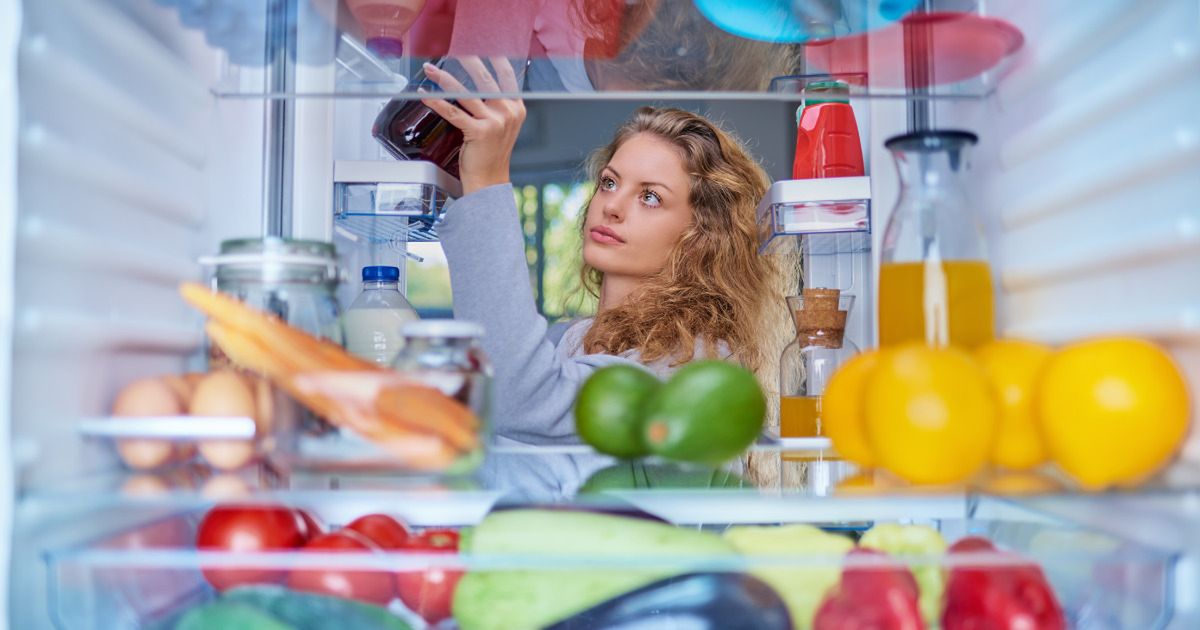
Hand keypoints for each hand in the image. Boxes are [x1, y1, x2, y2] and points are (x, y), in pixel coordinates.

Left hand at [420, 57, 525, 194]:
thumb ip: (497, 106)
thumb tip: (478, 85)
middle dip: (466, 62)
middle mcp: (508, 112)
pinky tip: (426, 96)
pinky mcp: (479, 132)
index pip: (507, 75)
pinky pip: (453, 112)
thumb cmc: (492, 154)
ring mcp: (495, 122)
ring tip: (431, 71)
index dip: (494, 58)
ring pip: (465, 93)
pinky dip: (437, 102)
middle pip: (485, 79)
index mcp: (516, 108)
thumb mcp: (503, 126)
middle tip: (452, 52)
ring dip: (444, 79)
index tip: (480, 46)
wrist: (490, 180)